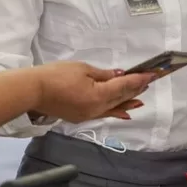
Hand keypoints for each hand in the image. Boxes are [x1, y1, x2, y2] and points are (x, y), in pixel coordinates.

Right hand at [34, 63, 153, 123]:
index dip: (138, 80)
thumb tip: (119, 75)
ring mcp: (89, 114)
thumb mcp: (82, 69)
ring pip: (113, 108)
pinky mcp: (81, 117)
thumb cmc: (56, 75)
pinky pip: (103, 113)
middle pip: (120, 98)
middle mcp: (98, 108)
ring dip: (127, 103)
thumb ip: (103, 74)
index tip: (152, 75)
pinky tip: (123, 114)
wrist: (34, 91)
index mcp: (99, 95)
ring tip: (140, 102)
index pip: (124, 86)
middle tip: (148, 83)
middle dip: (134, 90)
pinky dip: (115, 112)